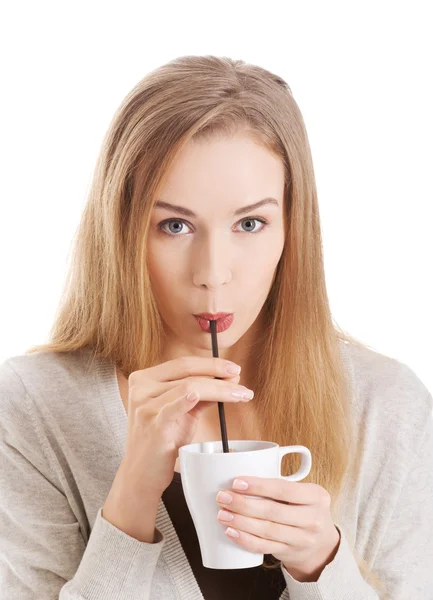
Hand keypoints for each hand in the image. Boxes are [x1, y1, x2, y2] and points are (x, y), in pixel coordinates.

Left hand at [216, 477, 340, 581]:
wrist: (322, 544)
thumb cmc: (305, 510)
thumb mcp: (304, 493)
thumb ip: (281, 485)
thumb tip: (241, 479)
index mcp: (316, 496)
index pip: (284, 489)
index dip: (259, 486)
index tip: (236, 482)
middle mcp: (313, 519)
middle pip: (273, 511)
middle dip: (243, 504)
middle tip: (222, 497)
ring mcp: (302, 539)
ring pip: (266, 530)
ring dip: (240, 522)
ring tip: (223, 514)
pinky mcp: (290, 553)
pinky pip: (264, 547)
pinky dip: (245, 540)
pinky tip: (231, 532)